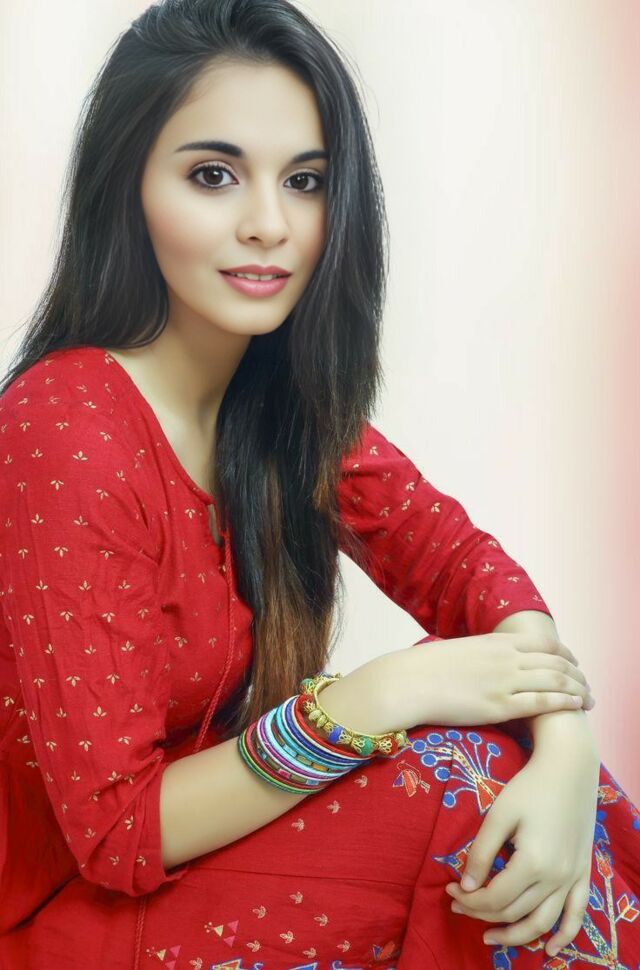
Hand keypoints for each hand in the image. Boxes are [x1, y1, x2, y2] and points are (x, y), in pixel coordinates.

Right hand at [402, 632, 594, 727]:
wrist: (410, 681)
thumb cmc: (430, 667)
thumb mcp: (465, 649)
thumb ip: (486, 653)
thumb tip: (495, 657)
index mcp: (498, 642)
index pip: (546, 645)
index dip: (567, 655)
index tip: (574, 665)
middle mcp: (507, 658)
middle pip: (557, 663)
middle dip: (578, 675)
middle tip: (588, 686)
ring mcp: (504, 682)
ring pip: (555, 682)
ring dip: (578, 690)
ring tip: (589, 700)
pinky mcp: (499, 707)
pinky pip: (540, 704)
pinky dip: (563, 703)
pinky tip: (574, 706)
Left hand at [444, 744, 600, 955]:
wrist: (569, 768)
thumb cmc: (529, 787)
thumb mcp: (499, 815)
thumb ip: (482, 852)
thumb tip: (467, 886)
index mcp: (533, 863)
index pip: (495, 898)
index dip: (469, 899)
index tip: (450, 889)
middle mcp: (556, 878)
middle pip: (514, 911)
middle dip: (482, 913)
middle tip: (458, 904)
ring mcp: (572, 878)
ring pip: (542, 922)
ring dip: (515, 934)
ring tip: (490, 937)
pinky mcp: (583, 873)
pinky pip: (576, 914)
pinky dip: (564, 935)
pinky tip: (550, 950)